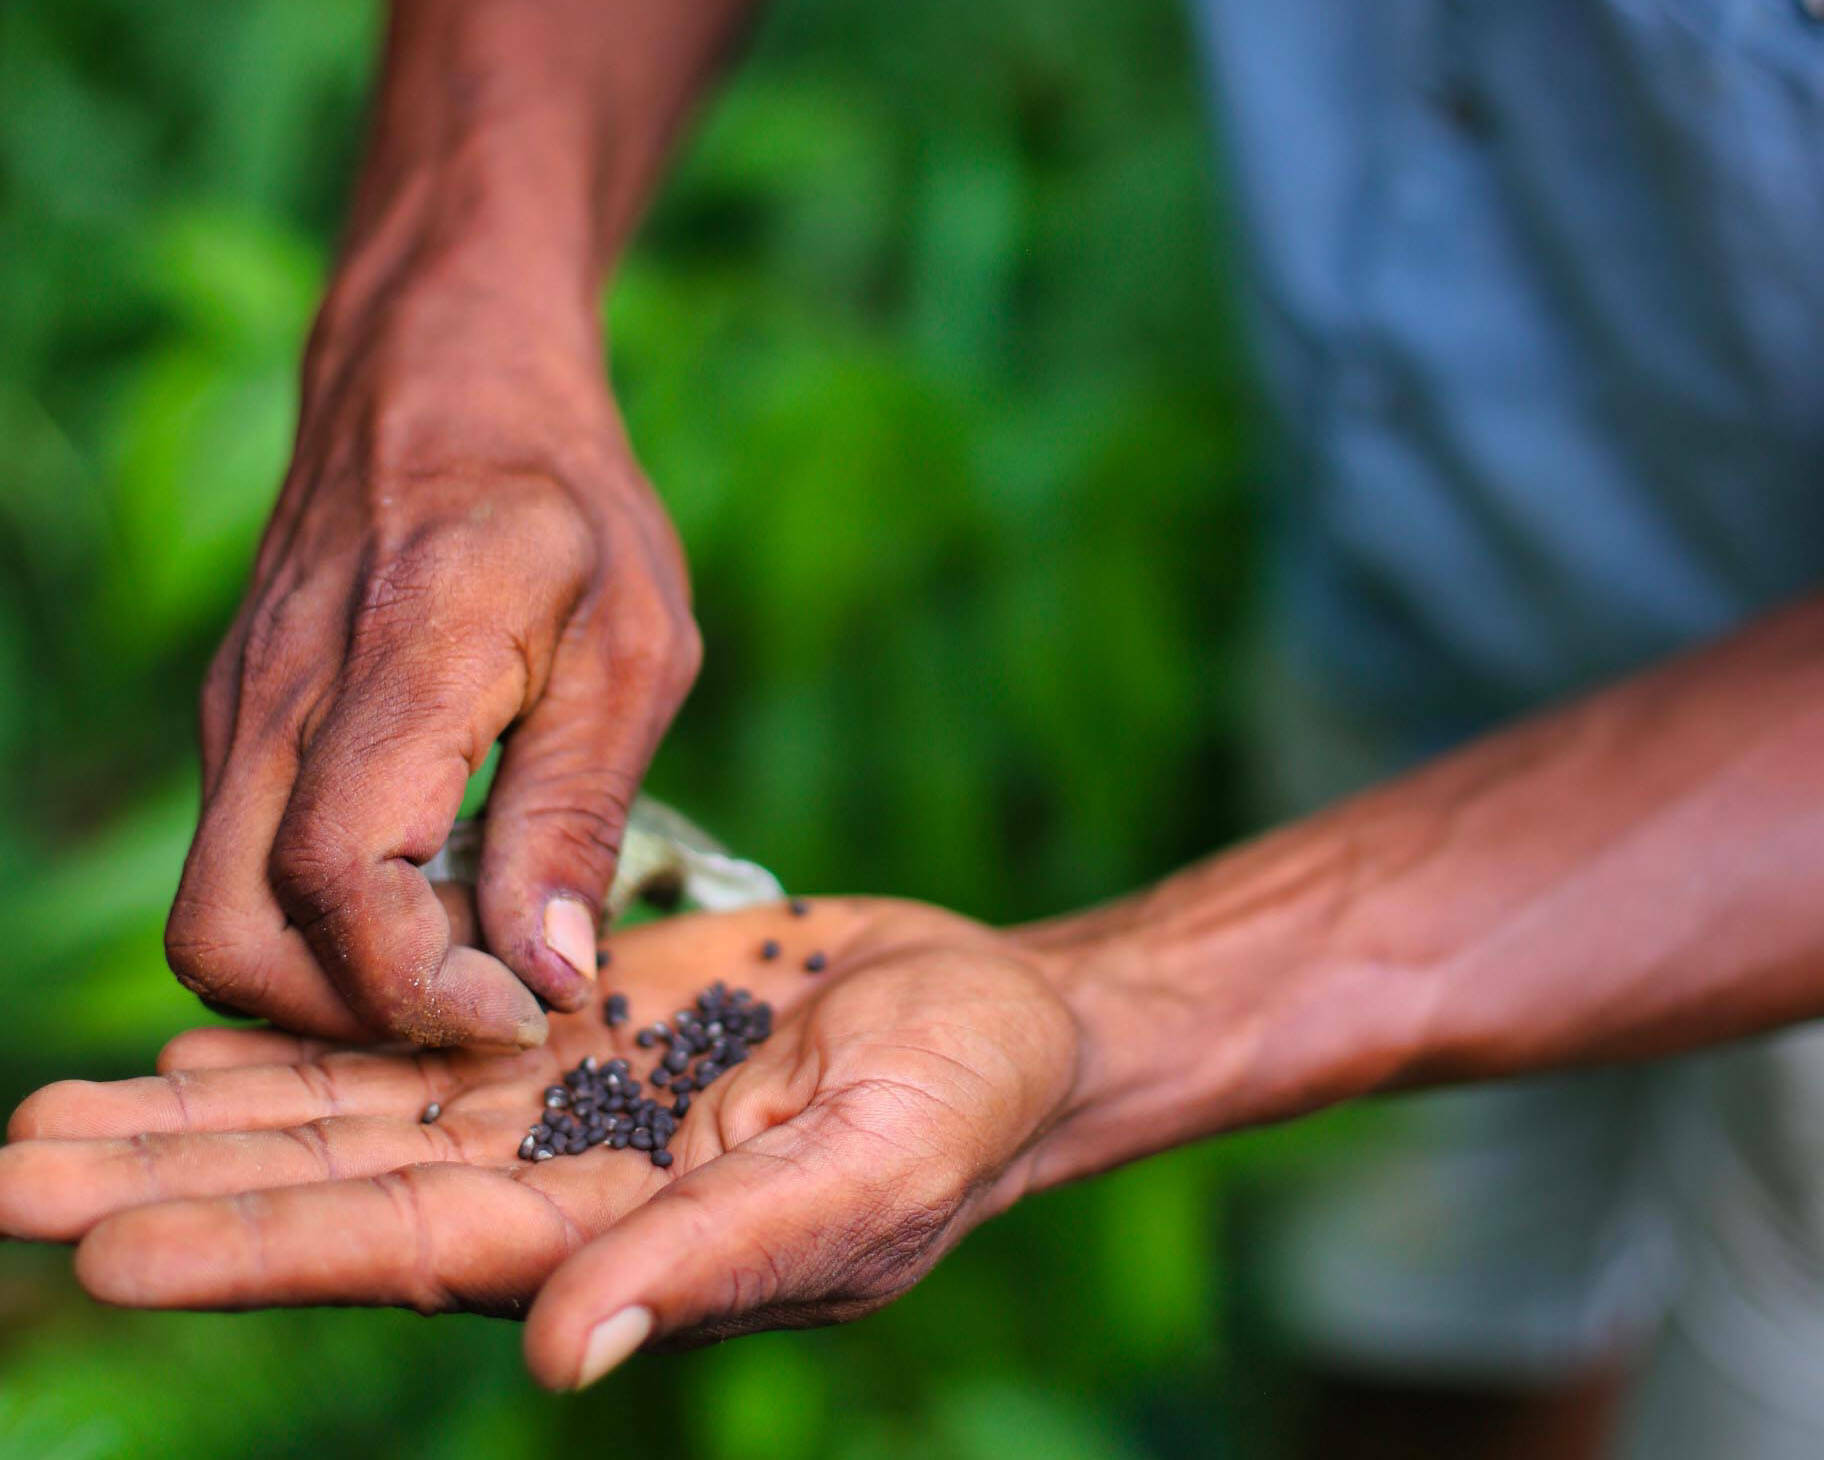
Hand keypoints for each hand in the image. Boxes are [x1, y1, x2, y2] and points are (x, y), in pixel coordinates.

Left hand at [0, 899, 1080, 1388]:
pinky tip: (207, 1043)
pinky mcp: (577, 1023)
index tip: (100, 1250)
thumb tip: (565, 1356)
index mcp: (617, 1239)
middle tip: (11, 1174)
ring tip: (55, 1115)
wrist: (997, 1019)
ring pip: (355, 1110)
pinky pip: (422, 1035)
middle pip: (338, 1186)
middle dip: (178, 1185)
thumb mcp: (866, 1174)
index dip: (259, 1246)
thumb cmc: (961, 1104)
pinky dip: (312, 1045)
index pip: (405, 1248)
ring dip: (208, 1116)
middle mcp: (558, 1185)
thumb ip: (715, 1257)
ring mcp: (559, 1102)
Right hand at [165, 257, 699, 1047]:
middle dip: (356, 1018)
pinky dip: (319, 925)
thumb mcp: (633, 648)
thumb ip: (578, 812)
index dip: (421, 985)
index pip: (338, 880)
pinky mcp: (238, 725)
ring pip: (218, 918)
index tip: (525, 1006)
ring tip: (465, 958)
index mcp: (399, 663)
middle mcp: (278, 700)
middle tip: (490, 1000)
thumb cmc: (565, 503)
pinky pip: (240, 868)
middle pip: (230, 940)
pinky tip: (427, 897)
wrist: (440, 379)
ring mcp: (237, 714)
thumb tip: (550, 975)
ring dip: (331, 982)